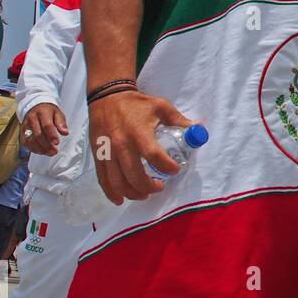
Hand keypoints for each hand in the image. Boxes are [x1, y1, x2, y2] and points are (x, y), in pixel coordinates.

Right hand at [23, 102, 68, 155]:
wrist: (35, 107)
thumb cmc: (48, 112)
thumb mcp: (58, 113)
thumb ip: (61, 123)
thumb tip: (65, 133)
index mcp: (42, 113)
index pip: (46, 125)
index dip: (51, 135)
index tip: (57, 143)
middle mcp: (31, 119)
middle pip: (38, 135)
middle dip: (47, 145)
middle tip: (55, 151)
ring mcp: (25, 126)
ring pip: (30, 141)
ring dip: (40, 149)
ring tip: (50, 153)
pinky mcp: (21, 132)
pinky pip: (25, 143)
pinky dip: (33, 149)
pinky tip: (42, 151)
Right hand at [87, 90, 192, 204]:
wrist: (107, 97)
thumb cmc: (137, 104)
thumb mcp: (161, 107)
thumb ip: (180, 121)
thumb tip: (199, 129)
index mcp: (139, 132)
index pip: (154, 155)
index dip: (167, 166)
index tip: (175, 170)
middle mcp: (121, 144)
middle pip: (135, 175)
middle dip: (150, 187)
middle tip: (160, 186)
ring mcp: (107, 152)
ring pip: (118, 182)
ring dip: (133, 193)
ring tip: (145, 194)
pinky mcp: (98, 156)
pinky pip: (103, 180)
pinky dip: (112, 193)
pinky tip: (121, 200)